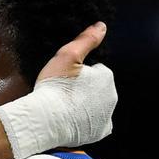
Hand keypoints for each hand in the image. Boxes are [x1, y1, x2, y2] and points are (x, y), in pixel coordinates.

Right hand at [0, 22, 115, 158]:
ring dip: (86, 105)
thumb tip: (101, 26)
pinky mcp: (100, 132)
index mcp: (106, 76)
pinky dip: (88, 122)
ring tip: (66, 107)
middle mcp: (112, 96)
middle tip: (64, 93)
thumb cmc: (54, 87)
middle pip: (97, 89)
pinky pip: (97, 124)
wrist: (45, 120)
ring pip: (97, 106)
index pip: (95, 71)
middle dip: (85, 90)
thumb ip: (86, 39)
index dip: (79, 74)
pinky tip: (74, 120)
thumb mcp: (67, 55)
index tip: (66, 80)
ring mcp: (107, 115)